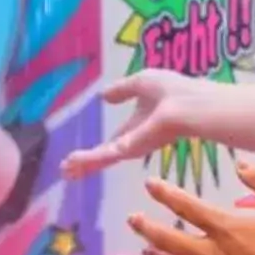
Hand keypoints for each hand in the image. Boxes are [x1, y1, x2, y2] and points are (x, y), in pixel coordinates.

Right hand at [63, 71, 212, 177]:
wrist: (189, 104)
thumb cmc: (173, 91)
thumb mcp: (141, 83)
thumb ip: (122, 90)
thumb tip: (104, 95)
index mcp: (139, 126)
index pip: (114, 142)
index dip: (99, 149)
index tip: (77, 157)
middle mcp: (135, 140)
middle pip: (106, 154)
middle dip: (86, 162)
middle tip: (65, 170)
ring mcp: (133, 147)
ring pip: (103, 158)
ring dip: (83, 163)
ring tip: (65, 170)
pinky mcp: (130, 148)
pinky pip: (104, 155)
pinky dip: (88, 159)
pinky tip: (72, 163)